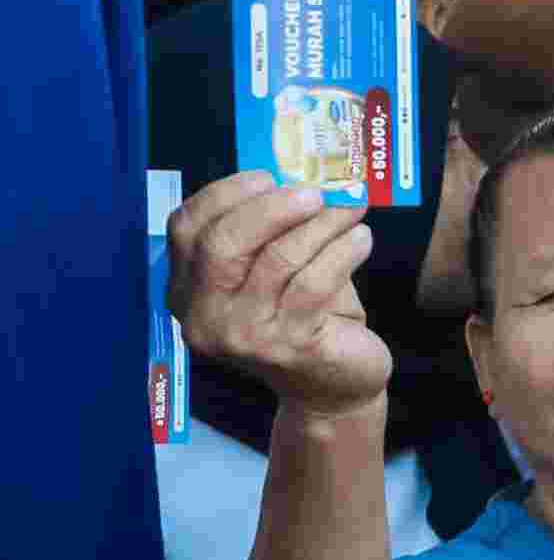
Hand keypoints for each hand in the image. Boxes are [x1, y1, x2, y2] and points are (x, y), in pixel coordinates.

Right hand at [169, 173, 391, 418]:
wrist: (332, 387)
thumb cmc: (304, 317)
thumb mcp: (273, 270)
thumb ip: (270, 230)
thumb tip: (302, 173)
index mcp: (187, 290)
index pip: (187, 228)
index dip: (225, 194)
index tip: (268, 176)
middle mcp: (204, 316)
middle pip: (222, 243)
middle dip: (271, 207)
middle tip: (315, 191)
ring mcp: (243, 335)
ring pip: (277, 259)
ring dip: (321, 225)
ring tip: (352, 209)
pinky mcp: (288, 346)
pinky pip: (315, 283)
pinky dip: (342, 252)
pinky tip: (362, 239)